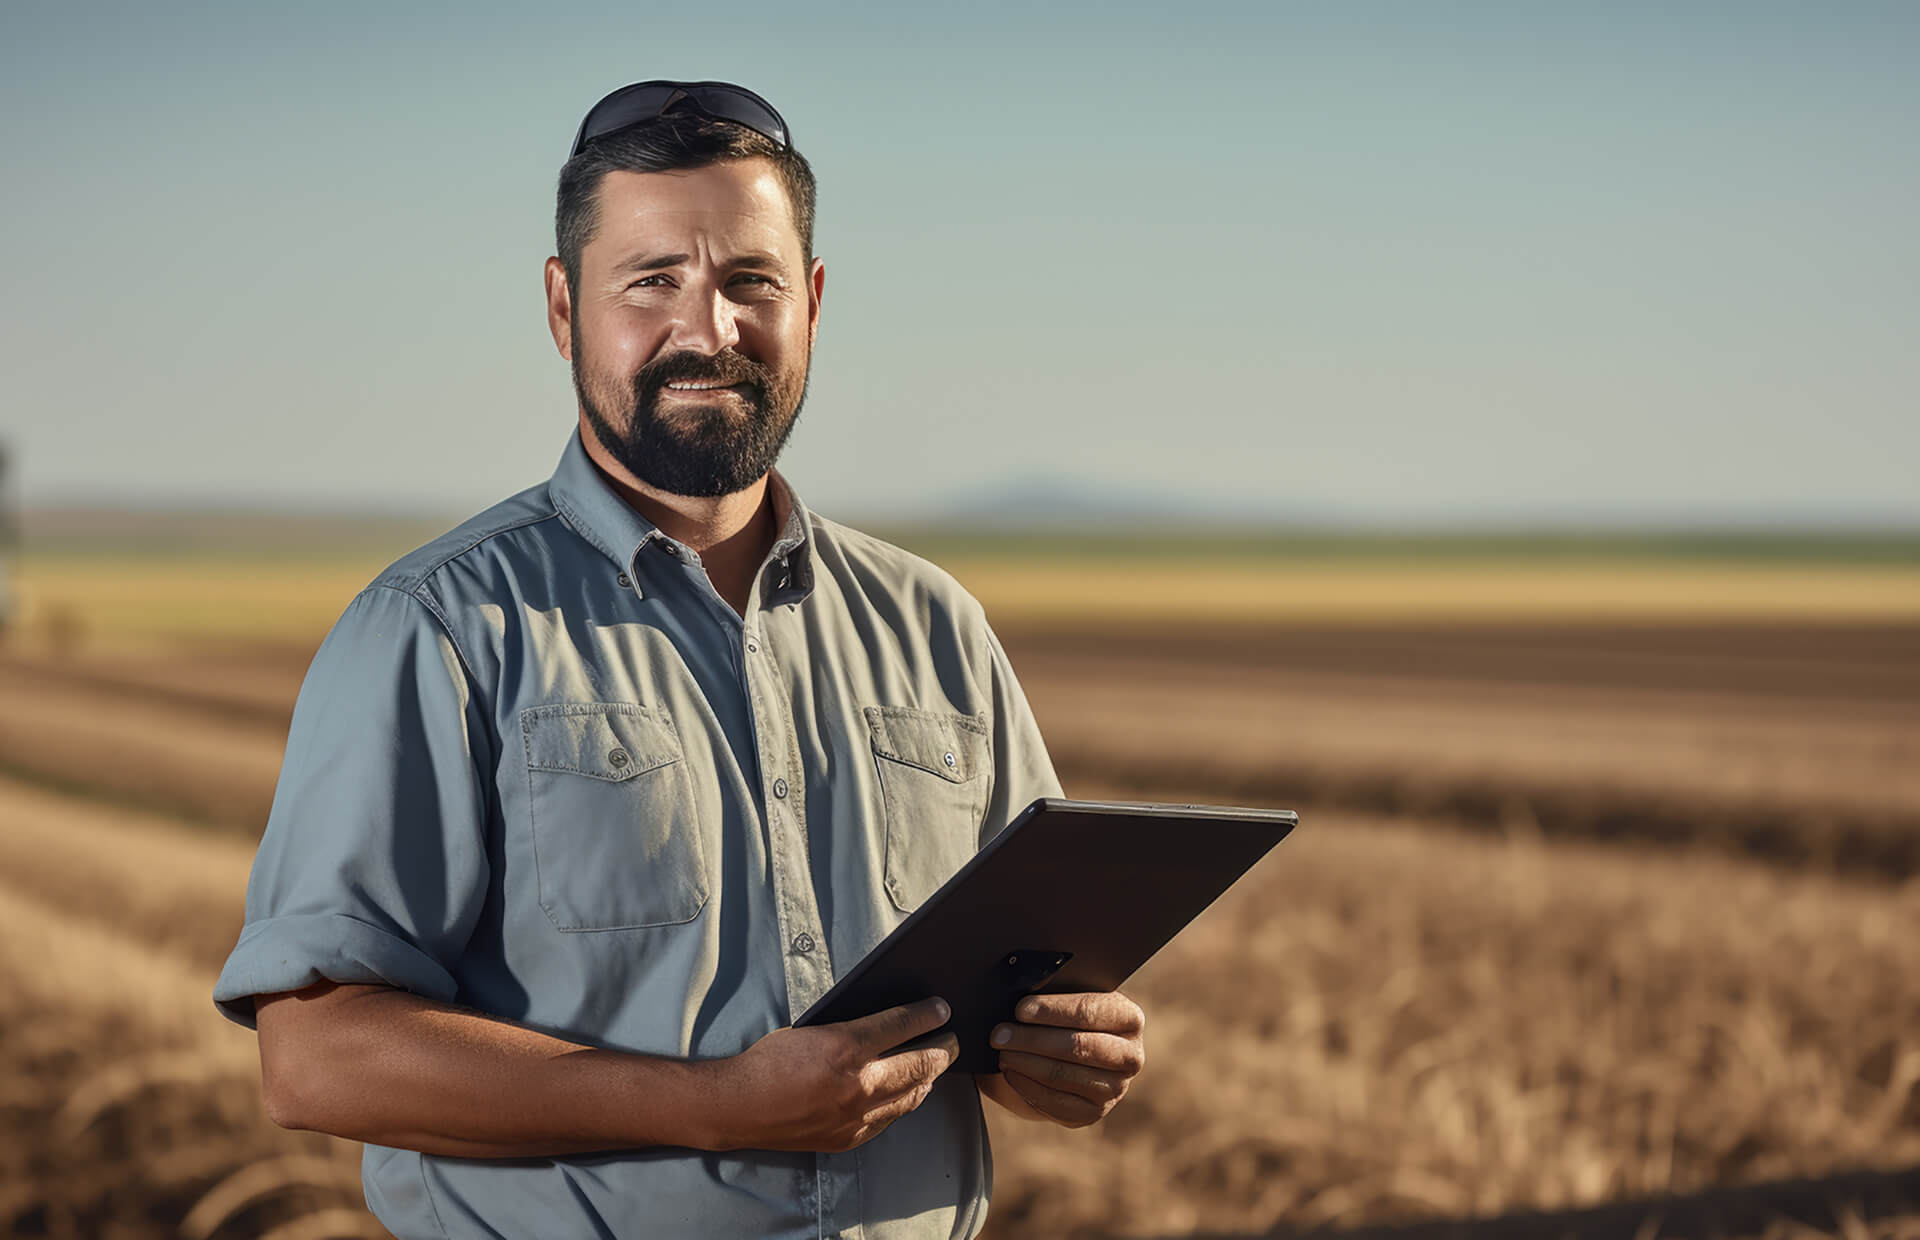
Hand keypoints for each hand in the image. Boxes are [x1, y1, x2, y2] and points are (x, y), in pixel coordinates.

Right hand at [707, 997, 958, 1152]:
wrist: (740, 1107)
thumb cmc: (770, 1061)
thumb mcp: (812, 1028)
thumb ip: (852, 1029)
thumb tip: (888, 1022)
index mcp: (845, 1046)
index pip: (903, 1025)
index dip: (928, 1014)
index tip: (942, 1008)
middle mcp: (858, 1083)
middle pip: (920, 1063)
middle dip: (943, 1048)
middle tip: (952, 1038)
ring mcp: (857, 1115)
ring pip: (912, 1095)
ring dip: (929, 1077)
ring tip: (936, 1063)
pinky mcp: (851, 1137)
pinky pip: (891, 1117)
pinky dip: (905, 1100)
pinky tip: (909, 1091)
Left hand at [987, 991, 1145, 1127]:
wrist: (1067, 1055)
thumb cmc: (1064, 1018)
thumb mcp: (1067, 998)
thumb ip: (1055, 994)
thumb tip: (1021, 998)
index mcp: (1129, 1018)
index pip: (1090, 1011)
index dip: (1052, 1010)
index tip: (1020, 1009)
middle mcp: (1130, 1056)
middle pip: (1078, 1046)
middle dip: (1032, 1039)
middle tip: (999, 1034)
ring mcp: (1116, 1089)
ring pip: (1064, 1075)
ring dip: (1025, 1062)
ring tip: (1001, 1052)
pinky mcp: (1093, 1113)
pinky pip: (1056, 1103)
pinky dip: (1027, 1086)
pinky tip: (1010, 1072)